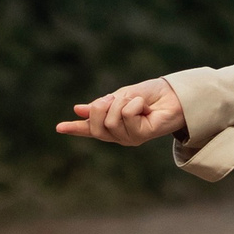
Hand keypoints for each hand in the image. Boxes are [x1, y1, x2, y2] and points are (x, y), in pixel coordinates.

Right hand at [56, 78, 185, 146]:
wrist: (174, 96)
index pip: (89, 128)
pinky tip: (145, 107)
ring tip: (137, 102)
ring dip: (122, 104)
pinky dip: (135, 104)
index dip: (75, 128)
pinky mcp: (140, 136)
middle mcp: (118, 134)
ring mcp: (128, 137)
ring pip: (110, 120)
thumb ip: (102, 105)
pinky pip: (126, 116)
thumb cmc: (151, 95)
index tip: (58, 127)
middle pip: (95, 124)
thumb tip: (78, 109)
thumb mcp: (122, 96)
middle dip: (101, 106)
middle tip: (116, 98)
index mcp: (112, 123)